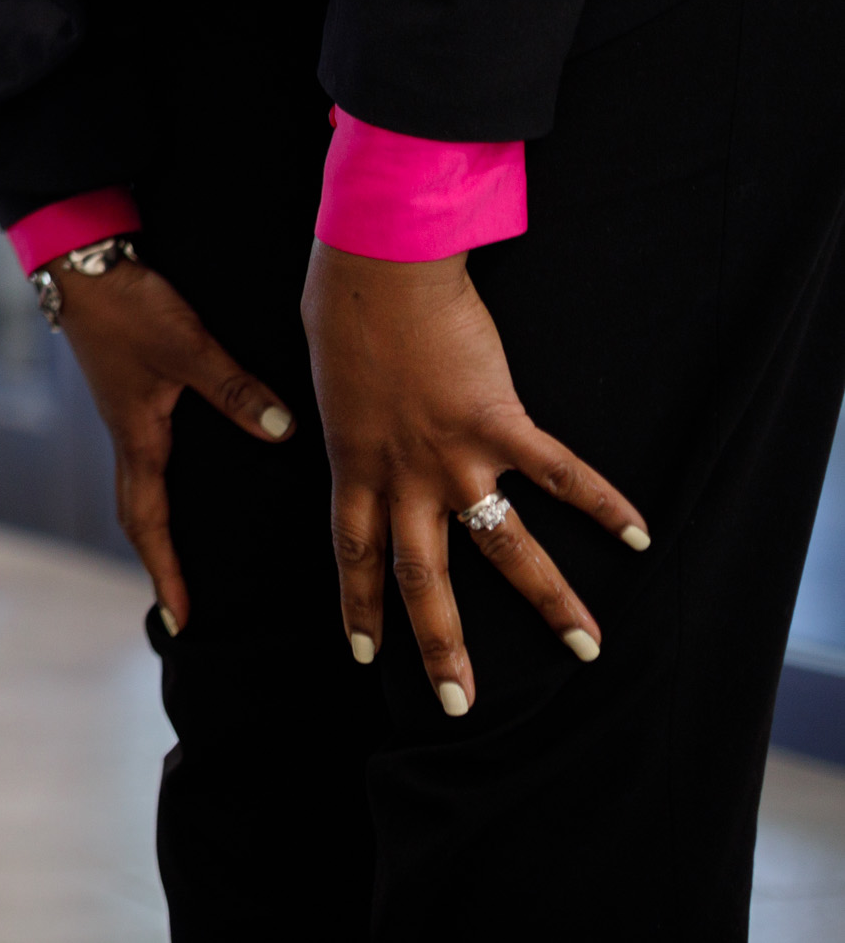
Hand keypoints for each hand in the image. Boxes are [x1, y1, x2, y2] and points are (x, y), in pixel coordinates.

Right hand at [48, 253, 296, 631]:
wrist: (79, 259)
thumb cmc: (126, 303)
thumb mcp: (185, 345)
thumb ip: (233, 388)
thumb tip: (281, 433)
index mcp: (138, 435)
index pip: (148, 522)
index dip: (165, 573)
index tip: (181, 621)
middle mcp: (129, 433)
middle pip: (138, 514)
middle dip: (157, 562)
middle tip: (177, 607)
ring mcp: (127, 411)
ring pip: (141, 485)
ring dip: (156, 526)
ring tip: (181, 555)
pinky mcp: (131, 388)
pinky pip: (147, 455)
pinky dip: (162, 485)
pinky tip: (186, 478)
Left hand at [303, 243, 648, 714]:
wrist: (379, 265)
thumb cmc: (344, 310)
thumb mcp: (330, 381)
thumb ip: (348, 421)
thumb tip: (349, 430)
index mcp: (354, 465)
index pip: (355, 555)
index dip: (362, 608)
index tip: (368, 656)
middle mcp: (404, 475)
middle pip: (424, 580)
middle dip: (442, 646)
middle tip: (463, 704)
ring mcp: (455, 454)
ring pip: (505, 547)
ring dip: (549, 602)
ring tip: (587, 648)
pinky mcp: (500, 421)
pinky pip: (560, 473)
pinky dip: (602, 503)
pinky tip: (640, 535)